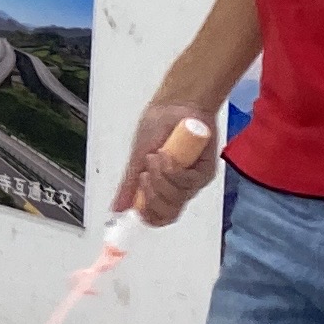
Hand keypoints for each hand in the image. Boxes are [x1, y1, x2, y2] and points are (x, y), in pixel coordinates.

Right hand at [118, 94, 224, 225]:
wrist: (175, 106)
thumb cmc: (158, 127)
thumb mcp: (136, 159)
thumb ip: (130, 186)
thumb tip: (117, 208)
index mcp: (159, 188)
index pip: (157, 217)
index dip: (146, 215)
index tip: (136, 206)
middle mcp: (177, 188)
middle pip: (167, 214)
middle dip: (152, 196)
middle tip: (145, 175)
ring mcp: (192, 181)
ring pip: (177, 199)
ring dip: (161, 178)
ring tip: (156, 156)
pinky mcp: (205, 171)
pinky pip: (188, 183)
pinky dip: (174, 170)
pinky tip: (167, 155)